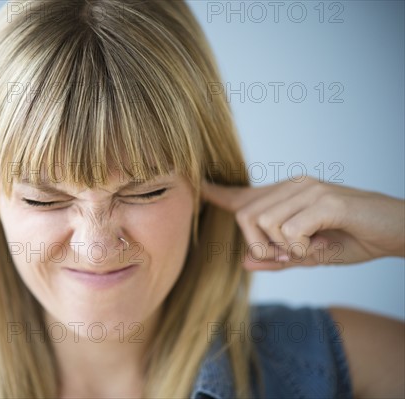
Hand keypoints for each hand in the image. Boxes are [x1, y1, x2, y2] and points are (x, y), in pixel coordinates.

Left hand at [200, 176, 404, 269]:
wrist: (395, 231)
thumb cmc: (352, 239)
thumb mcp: (309, 256)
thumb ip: (278, 258)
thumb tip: (245, 262)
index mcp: (286, 195)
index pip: (242, 194)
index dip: (216, 193)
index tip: (196, 186)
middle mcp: (293, 186)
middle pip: (245, 215)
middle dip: (258, 244)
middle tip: (287, 256)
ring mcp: (307, 190)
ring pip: (263, 222)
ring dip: (281, 247)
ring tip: (308, 249)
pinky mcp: (324, 200)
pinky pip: (289, 231)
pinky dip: (301, 248)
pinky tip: (320, 245)